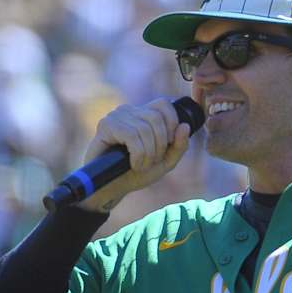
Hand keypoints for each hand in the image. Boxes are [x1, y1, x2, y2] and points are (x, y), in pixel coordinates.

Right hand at [73, 98, 192, 212]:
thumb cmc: (136, 174)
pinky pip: (131, 135)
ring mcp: (117, 116)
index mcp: (144, 114)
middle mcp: (130, 110)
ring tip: (141, 165)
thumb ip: (179, 145)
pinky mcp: (106, 126)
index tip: (168, 145)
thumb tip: (185, 126)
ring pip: (145, 128)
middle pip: (156, 118)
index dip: (172, 123)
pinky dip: (138, 154)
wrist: (112, 188)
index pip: (164, 104)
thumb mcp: (165, 162)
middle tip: (152, 161)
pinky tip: (133, 164)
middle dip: (160, 144)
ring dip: (148, 153)